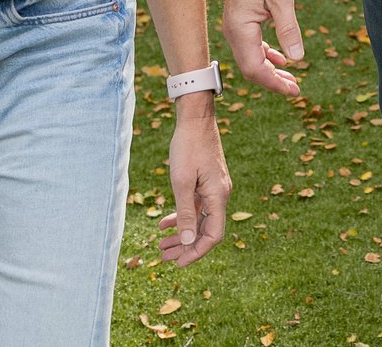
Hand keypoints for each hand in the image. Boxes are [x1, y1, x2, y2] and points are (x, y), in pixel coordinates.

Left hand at [156, 99, 231, 267]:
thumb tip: (188, 242)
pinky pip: (196, 206)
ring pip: (199, 220)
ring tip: (161, 246)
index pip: (213, 235)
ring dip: (182, 234)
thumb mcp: (181, 182)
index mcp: (218, 196)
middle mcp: (220, 195)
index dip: (196, 252)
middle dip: (185, 246)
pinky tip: (164, 223)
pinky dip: (181, 217)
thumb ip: (186, 213)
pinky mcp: (207, 182)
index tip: (178, 264)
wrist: (195, 118)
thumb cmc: (188, 147)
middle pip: (205, 230)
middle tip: (164, 257)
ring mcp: (214, 188)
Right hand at [223, 0, 305, 96]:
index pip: (254, 68)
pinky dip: (266, 56)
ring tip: (291, 79)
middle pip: (250, 68)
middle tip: (296, 89)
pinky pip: (251, 46)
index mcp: (240, 29)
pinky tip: (281, 59)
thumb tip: (297, 58)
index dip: (274, 83)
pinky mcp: (241, 20)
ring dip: (270, 70)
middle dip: (272, 81)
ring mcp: (235, 26)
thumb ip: (288, 28)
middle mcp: (233, 31)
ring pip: (250, 59)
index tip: (294, 90)